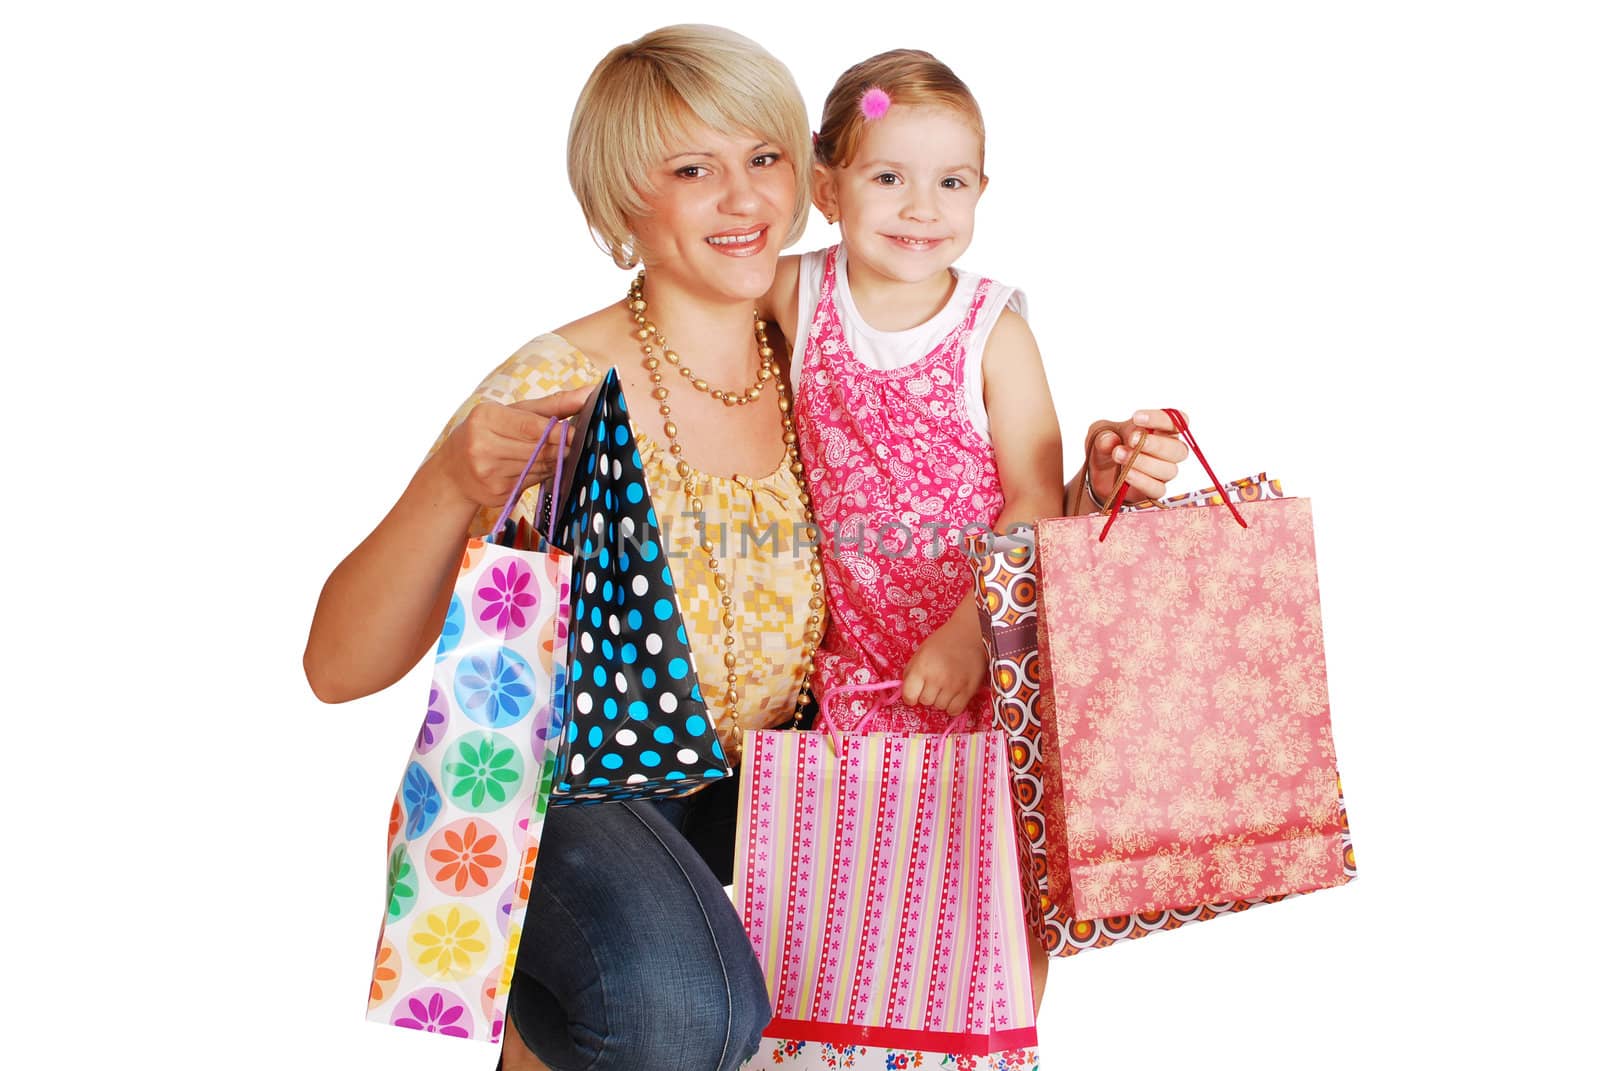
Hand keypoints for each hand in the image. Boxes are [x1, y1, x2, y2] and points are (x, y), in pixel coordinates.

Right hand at [434, 388, 591, 509]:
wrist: (454, 471)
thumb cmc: (490, 433)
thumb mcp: (514, 412)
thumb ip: (553, 404)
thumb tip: (591, 391)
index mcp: (486, 418)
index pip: (531, 427)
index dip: (557, 432)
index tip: (576, 433)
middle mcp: (482, 446)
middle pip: (538, 449)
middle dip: (561, 447)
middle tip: (577, 444)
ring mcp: (488, 473)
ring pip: (539, 467)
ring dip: (555, 461)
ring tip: (558, 453)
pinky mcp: (497, 493)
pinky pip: (533, 481)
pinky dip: (544, 474)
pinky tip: (542, 467)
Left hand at [902, 618, 987, 716]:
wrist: (971, 632)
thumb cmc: (944, 641)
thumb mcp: (921, 651)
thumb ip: (911, 671)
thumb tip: (906, 692)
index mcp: (921, 667)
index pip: (909, 696)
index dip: (910, 696)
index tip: (915, 693)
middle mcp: (936, 678)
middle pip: (925, 702)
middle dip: (927, 695)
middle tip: (935, 684)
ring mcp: (953, 686)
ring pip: (940, 707)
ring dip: (941, 700)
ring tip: (946, 686)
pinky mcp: (969, 690)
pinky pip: (954, 710)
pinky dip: (953, 706)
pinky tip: (955, 695)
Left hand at [1083, 410, 1190, 506]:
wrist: (1097, 474)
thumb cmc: (1107, 447)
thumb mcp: (1099, 434)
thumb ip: (1104, 434)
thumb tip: (1111, 440)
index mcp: (1162, 430)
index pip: (1177, 421)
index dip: (1161, 419)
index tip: (1136, 418)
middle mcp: (1168, 452)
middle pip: (1179, 449)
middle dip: (1156, 444)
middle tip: (1132, 439)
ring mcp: (1163, 473)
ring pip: (1169, 470)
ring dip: (1144, 462)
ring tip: (1119, 455)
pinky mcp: (1154, 491)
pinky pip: (1157, 489)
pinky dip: (1142, 481)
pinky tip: (1126, 474)